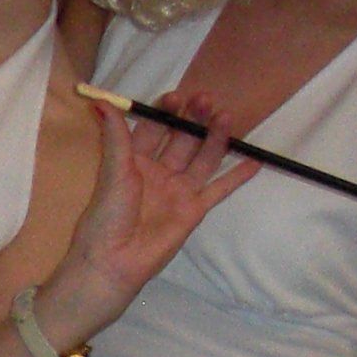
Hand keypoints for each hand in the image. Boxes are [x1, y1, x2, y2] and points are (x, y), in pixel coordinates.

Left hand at [43, 93, 256, 328]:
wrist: (115, 259)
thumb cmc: (108, 214)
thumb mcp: (113, 170)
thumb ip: (115, 136)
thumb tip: (101, 101)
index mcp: (135, 159)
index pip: (155, 127)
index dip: (166, 112)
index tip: (177, 97)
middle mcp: (159, 171)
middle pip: (182, 139)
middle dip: (194, 118)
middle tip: (206, 99)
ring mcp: (179, 189)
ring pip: (203, 158)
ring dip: (216, 138)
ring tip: (228, 117)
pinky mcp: (194, 209)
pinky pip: (219, 189)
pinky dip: (237, 176)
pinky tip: (255, 160)